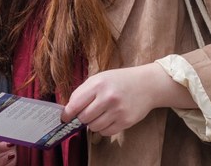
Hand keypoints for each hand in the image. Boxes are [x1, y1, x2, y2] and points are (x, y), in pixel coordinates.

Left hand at [61, 63, 188, 136]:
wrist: (146, 85)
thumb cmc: (119, 81)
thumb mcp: (100, 78)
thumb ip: (83, 92)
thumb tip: (68, 109)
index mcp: (98, 84)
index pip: (75, 104)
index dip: (67, 113)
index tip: (64, 118)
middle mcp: (108, 97)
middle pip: (83, 118)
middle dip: (81, 118)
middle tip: (86, 114)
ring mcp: (118, 110)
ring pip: (94, 127)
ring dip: (92, 124)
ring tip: (99, 115)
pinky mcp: (126, 121)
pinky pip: (106, 132)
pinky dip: (103, 129)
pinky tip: (107, 119)